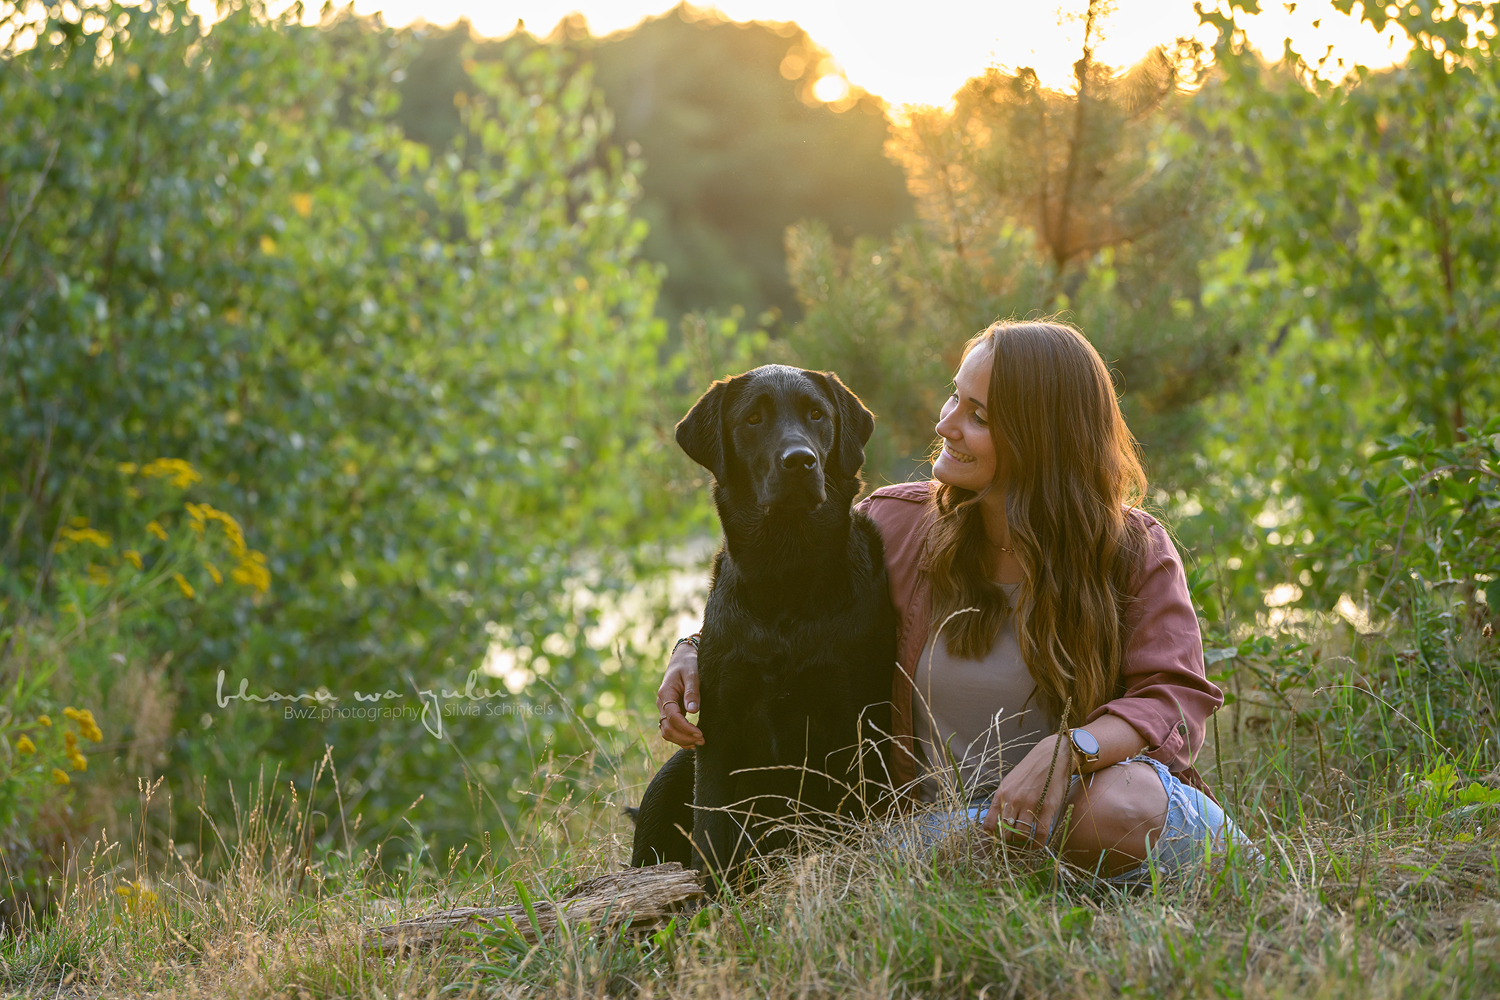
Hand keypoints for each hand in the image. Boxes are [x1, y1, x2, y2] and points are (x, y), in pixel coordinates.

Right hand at [657, 640, 703, 747]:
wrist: (682, 658)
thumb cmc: (688, 664)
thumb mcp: (693, 674)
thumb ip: (692, 692)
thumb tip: (693, 711)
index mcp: (666, 693)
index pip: (672, 717)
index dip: (685, 728)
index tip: (700, 733)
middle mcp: (661, 703)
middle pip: (667, 728)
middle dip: (684, 737)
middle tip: (702, 740)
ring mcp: (664, 708)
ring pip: (667, 731)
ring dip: (681, 740)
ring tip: (699, 743)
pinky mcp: (670, 712)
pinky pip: (671, 729)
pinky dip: (680, 737)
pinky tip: (692, 741)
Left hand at [980, 734, 1076, 848]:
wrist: (1052, 756)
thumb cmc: (1030, 771)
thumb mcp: (1010, 782)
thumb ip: (1002, 801)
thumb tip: (995, 822)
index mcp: (1001, 794)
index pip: (989, 823)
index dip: (991, 838)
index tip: (995, 844)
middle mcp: (1013, 800)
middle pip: (1004, 832)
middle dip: (1006, 844)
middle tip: (1011, 848)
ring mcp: (1030, 804)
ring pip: (1021, 835)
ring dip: (1022, 845)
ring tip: (1023, 847)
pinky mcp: (1047, 808)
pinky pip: (1040, 833)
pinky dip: (1037, 844)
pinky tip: (1036, 846)